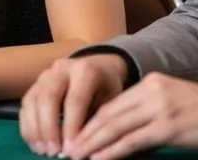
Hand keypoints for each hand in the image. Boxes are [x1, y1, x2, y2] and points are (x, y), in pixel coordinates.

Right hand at [19, 55, 125, 156]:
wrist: (97, 67)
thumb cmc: (106, 89)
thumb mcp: (110, 101)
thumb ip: (96, 121)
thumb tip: (84, 148)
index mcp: (84, 71)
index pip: (75, 99)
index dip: (71, 126)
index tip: (71, 149)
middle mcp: (61, 69)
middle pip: (48, 98)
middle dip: (48, 128)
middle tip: (53, 152)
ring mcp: (44, 75)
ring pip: (32, 100)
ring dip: (35, 128)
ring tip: (42, 151)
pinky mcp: (34, 84)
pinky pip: (25, 104)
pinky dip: (27, 125)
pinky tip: (34, 143)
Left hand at [68, 73, 197, 158]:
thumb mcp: (170, 104)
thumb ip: (145, 111)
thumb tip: (115, 130)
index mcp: (149, 84)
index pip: (111, 104)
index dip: (89, 120)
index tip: (72, 133)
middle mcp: (151, 92)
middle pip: (108, 114)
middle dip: (85, 133)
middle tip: (67, 148)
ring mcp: (160, 109)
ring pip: (116, 127)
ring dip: (93, 143)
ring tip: (76, 155)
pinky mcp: (168, 127)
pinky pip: (133, 141)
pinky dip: (112, 151)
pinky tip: (99, 158)